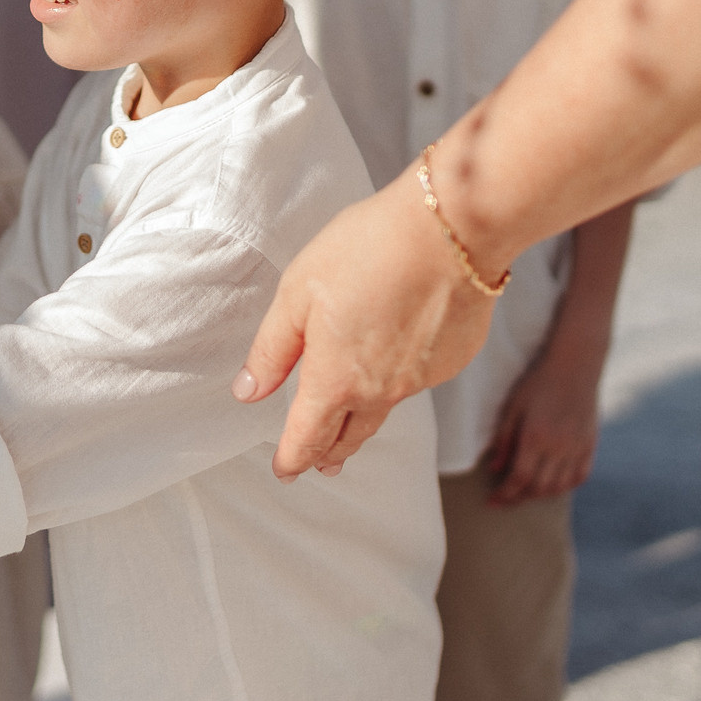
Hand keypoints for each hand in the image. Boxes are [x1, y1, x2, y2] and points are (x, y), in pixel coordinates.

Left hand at [235, 176, 497, 479]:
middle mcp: (381, 392)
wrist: (452, 229)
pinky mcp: (452, 360)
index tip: (285, 470)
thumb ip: (272, 349)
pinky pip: (418, 380)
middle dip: (329, 453)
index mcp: (336, 379)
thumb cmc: (369, 249)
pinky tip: (398, 350)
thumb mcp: (298, 292)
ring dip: (363, 418)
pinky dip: (402, 376)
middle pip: (349, 437)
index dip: (292, 459)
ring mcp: (422, 379)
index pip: (307, 438)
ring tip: (352, 419)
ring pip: (385, 409)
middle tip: (319, 463)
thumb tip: (248, 391)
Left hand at [481, 344, 602, 504]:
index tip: (491, 502)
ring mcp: (577, 447)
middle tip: (505, 499)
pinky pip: (580, 476)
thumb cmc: (538, 382)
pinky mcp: (590, 444)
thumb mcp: (513, 407)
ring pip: (560, 486)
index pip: (519, 479)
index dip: (504, 495)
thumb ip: (504, 439)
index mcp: (536, 437)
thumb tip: (494, 469)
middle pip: (539, 488)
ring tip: (526, 492)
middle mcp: (559, 447)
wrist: (576, 365)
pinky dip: (566, 486)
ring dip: (541, 495)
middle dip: (519, 498)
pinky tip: (554, 485)